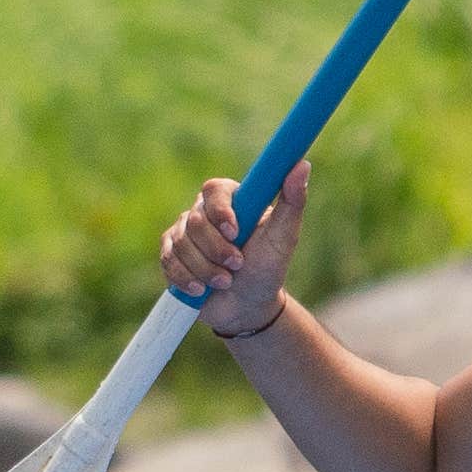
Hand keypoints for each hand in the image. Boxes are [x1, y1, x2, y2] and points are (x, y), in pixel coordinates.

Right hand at [164, 162, 303, 339]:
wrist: (248, 306)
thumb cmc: (268, 268)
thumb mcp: (284, 237)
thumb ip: (292, 201)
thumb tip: (302, 165)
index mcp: (232, 200)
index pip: (214, 190)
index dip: (220, 211)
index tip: (235, 232)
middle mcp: (204, 212)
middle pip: (195, 221)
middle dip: (216, 249)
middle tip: (238, 265)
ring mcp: (184, 233)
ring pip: (181, 244)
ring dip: (205, 269)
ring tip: (225, 282)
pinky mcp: (171, 254)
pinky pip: (168, 261)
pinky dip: (186, 278)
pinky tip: (201, 289)